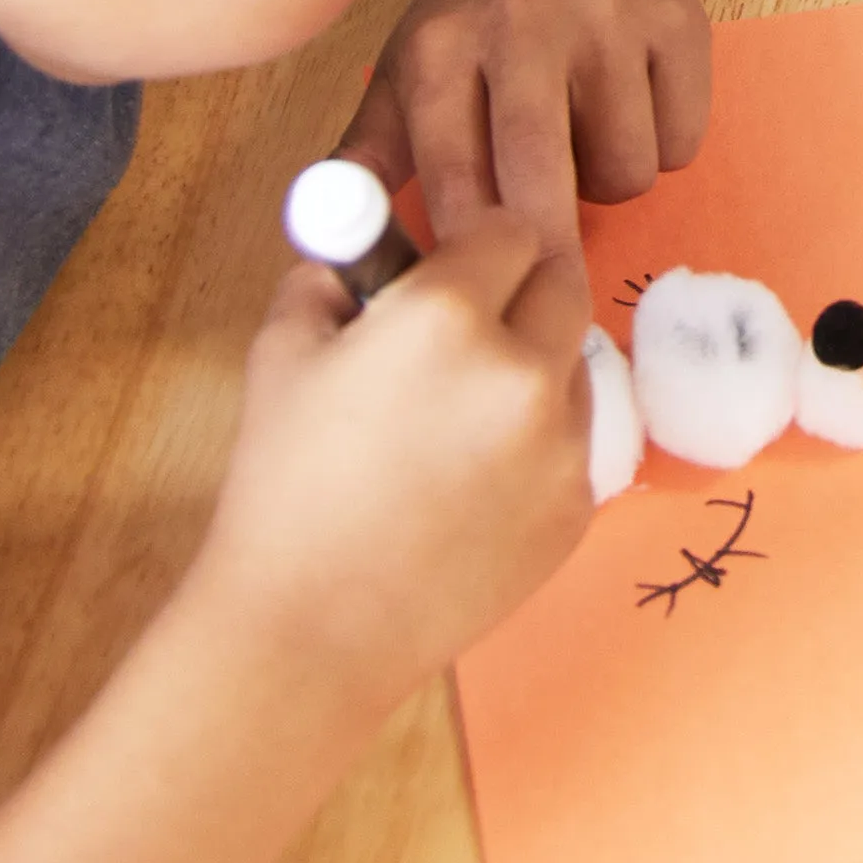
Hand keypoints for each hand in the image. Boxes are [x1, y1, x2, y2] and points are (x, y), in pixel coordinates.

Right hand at [187, 211, 595, 710]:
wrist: (308, 632)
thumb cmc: (282, 487)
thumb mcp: (282, 350)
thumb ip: (337, 274)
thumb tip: (374, 243)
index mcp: (448, 314)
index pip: (509, 231)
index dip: (476, 249)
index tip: (452, 272)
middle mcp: (523, 367)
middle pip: (560, 284)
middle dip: (518, 295)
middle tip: (464, 338)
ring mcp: (562, 442)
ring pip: (574, 365)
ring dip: (532, 371)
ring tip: (457, 425)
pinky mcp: (579, 506)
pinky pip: (574, 443)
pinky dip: (538, 447)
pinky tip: (473, 485)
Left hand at [338, 0, 705, 261]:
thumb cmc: (472, 12)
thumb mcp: (405, 69)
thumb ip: (370, 154)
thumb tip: (327, 237)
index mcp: (442, 44)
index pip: (454, 172)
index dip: (468, 248)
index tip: (480, 300)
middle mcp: (524, 20)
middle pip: (542, 166)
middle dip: (547, 248)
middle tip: (555, 289)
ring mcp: (610, 16)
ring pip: (625, 166)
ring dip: (607, 182)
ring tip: (584, 143)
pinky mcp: (678, 20)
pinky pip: (682, 138)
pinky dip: (661, 146)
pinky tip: (632, 109)